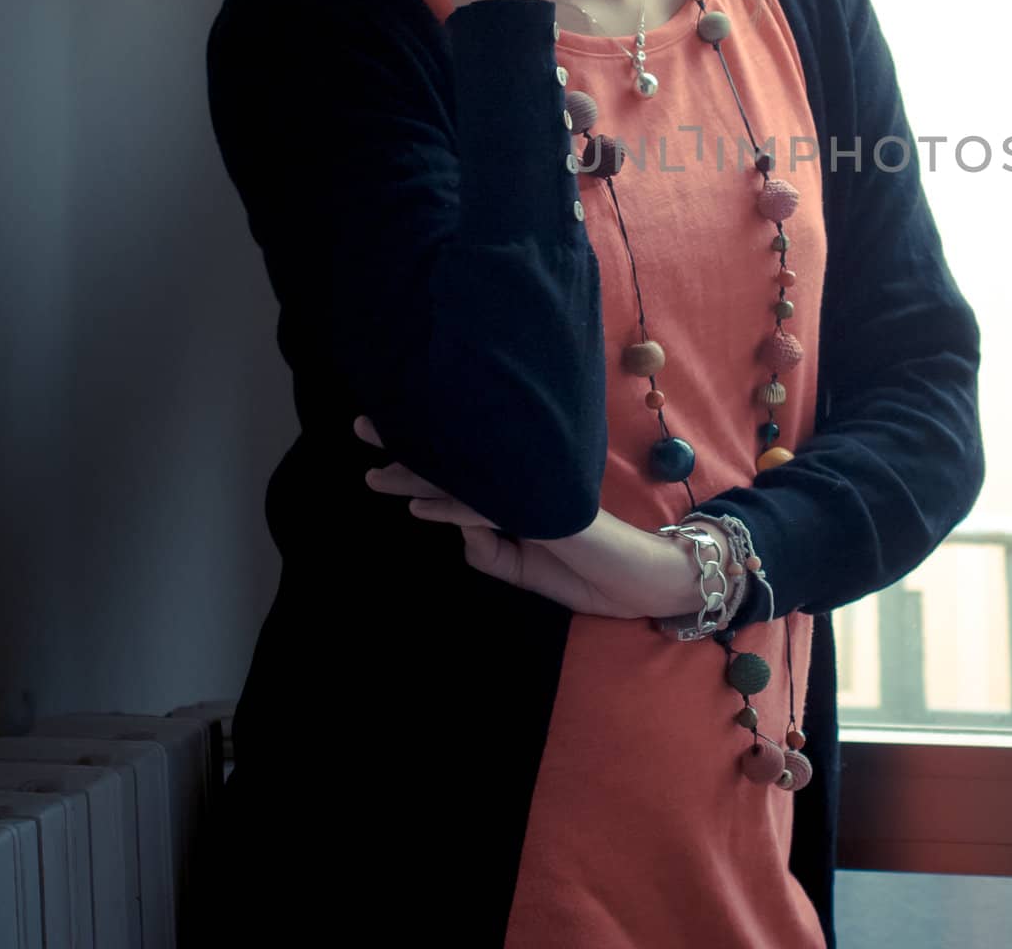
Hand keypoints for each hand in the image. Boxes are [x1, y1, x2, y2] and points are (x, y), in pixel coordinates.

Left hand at [354, 415, 725, 619]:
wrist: (649, 584)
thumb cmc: (595, 575)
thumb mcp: (529, 572)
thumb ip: (491, 554)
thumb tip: (458, 531)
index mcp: (518, 498)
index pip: (463, 472)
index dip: (421, 457)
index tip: (378, 445)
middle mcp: (525, 489)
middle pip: (461, 462)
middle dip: (408, 448)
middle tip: (362, 427)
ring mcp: (538, 498)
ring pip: (471, 480)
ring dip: (420, 476)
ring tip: (376, 472)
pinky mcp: (552, 516)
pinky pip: (496, 510)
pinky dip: (456, 509)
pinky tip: (422, 509)